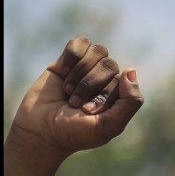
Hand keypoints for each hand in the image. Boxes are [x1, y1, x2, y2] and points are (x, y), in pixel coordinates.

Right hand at [7, 36, 143, 164]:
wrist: (40, 131)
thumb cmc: (76, 132)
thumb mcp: (110, 124)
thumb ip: (130, 102)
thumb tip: (131, 70)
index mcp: (120, 97)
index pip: (123, 81)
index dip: (103, 94)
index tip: (87, 112)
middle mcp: (106, 81)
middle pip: (110, 64)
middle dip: (90, 84)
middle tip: (74, 103)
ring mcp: (87, 70)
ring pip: (98, 51)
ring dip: (80, 72)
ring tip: (68, 91)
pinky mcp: (67, 61)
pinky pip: (81, 42)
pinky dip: (73, 56)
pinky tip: (63, 72)